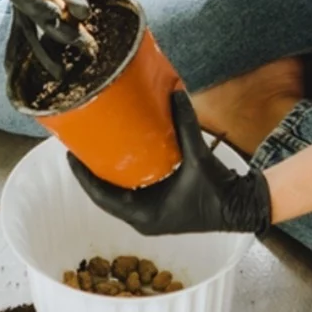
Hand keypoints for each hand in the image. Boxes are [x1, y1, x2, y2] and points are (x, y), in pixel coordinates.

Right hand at [9, 0, 127, 77]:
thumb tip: (79, 14)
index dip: (36, 7)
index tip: (56, 15)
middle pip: (27, 18)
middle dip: (49, 35)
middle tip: (75, 43)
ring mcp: (28, 7)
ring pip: (29, 34)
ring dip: (43, 54)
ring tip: (59, 73)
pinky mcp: (38, 19)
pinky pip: (34, 39)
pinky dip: (41, 55)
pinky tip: (45, 72)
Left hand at [67, 90, 271, 235]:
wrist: (241, 207)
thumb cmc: (217, 190)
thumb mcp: (198, 156)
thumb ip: (185, 124)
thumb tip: (175, 92)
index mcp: (144, 215)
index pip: (101, 197)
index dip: (83, 176)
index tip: (70, 155)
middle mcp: (142, 219)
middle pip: (104, 195)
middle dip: (90, 172)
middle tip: (79, 146)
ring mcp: (149, 215)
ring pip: (116, 194)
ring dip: (105, 174)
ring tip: (93, 148)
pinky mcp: (157, 208)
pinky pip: (130, 192)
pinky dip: (121, 177)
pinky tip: (118, 157)